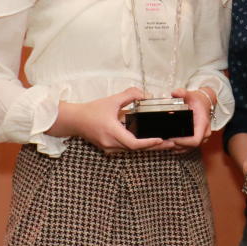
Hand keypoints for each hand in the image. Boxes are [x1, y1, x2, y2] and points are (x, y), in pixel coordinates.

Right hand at [54, 87, 168, 153]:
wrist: (75, 121)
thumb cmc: (91, 111)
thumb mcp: (112, 100)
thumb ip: (130, 95)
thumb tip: (146, 95)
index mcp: (112, 133)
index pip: (134, 143)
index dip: (149, 143)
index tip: (161, 139)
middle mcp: (111, 144)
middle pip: (137, 149)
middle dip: (154, 146)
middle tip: (171, 142)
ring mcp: (110, 148)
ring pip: (132, 150)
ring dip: (147, 147)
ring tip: (164, 142)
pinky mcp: (109, 148)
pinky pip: (126, 148)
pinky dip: (138, 145)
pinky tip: (148, 141)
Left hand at [166, 87, 213, 150]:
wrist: (205, 103)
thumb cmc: (197, 100)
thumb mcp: (190, 94)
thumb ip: (182, 92)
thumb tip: (174, 93)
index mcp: (203, 124)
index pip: (195, 140)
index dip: (183, 142)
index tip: (172, 138)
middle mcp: (204, 133)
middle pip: (190, 146)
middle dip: (177, 145)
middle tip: (164, 140)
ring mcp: (202, 138)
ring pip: (189, 149)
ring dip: (177, 148)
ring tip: (165, 142)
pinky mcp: (198, 140)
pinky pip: (189, 148)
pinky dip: (179, 147)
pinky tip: (170, 143)